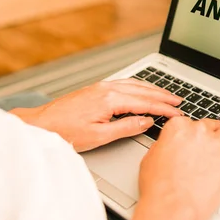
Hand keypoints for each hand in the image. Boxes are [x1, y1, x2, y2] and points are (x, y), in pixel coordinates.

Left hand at [10, 79, 181, 151]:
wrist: (40, 124)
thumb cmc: (64, 132)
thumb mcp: (99, 136)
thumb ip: (127, 127)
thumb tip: (147, 122)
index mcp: (110, 99)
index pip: (146, 103)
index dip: (164, 109)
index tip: (177, 114)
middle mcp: (107, 89)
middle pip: (143, 90)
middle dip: (163, 96)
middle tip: (179, 102)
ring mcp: (101, 86)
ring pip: (135, 84)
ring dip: (153, 89)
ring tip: (167, 95)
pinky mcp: (96, 88)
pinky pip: (125, 83)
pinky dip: (140, 86)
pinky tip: (143, 89)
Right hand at [128, 117, 219, 219]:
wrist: (172, 206)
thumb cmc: (159, 188)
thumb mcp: (151, 159)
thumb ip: (165, 145)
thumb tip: (170, 146)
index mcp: (179, 128)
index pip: (190, 122)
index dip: (194, 131)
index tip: (196, 135)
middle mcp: (199, 132)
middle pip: (212, 125)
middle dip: (213, 132)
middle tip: (214, 139)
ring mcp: (217, 145)